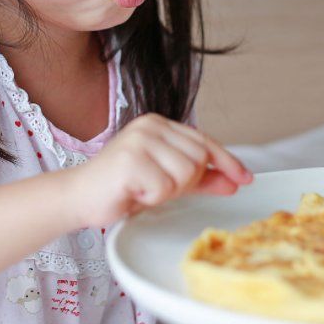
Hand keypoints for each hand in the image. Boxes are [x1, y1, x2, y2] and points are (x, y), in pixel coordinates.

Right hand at [68, 112, 253, 227]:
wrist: (78, 198)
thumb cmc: (121, 188)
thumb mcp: (167, 180)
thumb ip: (200, 179)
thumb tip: (234, 181)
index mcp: (159, 124)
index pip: (205, 141)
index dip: (227, 162)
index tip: (245, 178)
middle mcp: (150, 126)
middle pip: (199, 159)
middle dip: (186, 182)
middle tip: (156, 187)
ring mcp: (139, 141)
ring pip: (185, 174)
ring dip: (167, 192)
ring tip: (143, 189)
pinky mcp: (129, 160)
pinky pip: (164, 188)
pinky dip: (151, 199)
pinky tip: (132, 193)